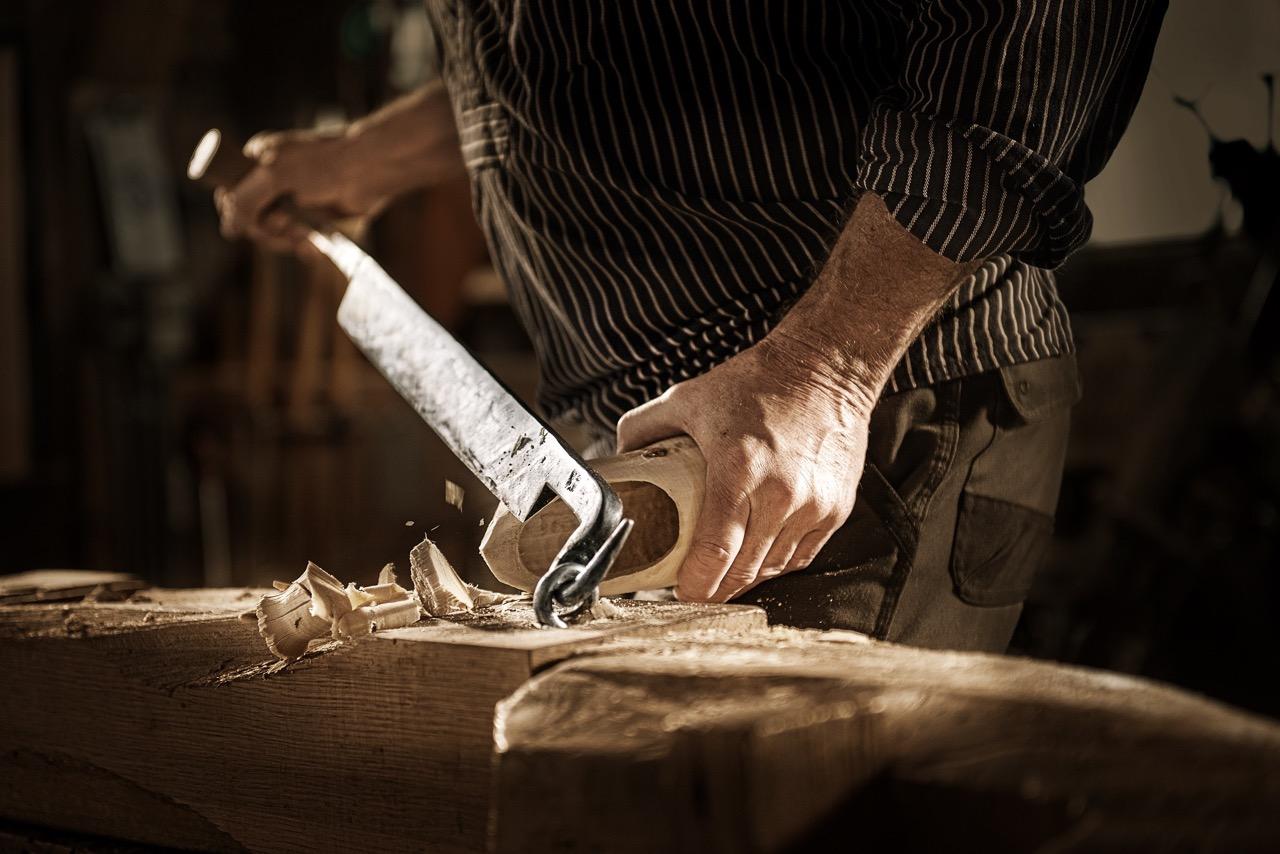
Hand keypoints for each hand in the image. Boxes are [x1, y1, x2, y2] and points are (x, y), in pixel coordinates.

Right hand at [214, 128, 389, 256]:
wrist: (370, 170)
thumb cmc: (323, 164)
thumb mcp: (274, 176)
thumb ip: (244, 201)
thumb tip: (228, 229)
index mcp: (256, 160)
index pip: (228, 193)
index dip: (236, 212)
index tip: (253, 220)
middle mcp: (270, 179)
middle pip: (249, 217)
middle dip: (265, 229)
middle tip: (286, 227)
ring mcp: (290, 199)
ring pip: (271, 232)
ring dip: (284, 239)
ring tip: (303, 235)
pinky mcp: (311, 217)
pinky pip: (294, 239)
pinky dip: (300, 246)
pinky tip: (311, 246)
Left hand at [615, 335, 874, 602]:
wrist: (827, 368)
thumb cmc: (759, 381)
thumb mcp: (688, 397)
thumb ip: (644, 428)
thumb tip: (619, 458)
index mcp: (738, 470)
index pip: (715, 554)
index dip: (694, 586)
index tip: (679, 591)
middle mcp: (780, 494)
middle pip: (743, 572)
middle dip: (714, 590)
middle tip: (694, 587)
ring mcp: (813, 505)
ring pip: (773, 569)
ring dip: (745, 578)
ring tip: (723, 574)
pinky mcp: (836, 509)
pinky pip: (801, 556)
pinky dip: (776, 563)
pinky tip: (757, 558)